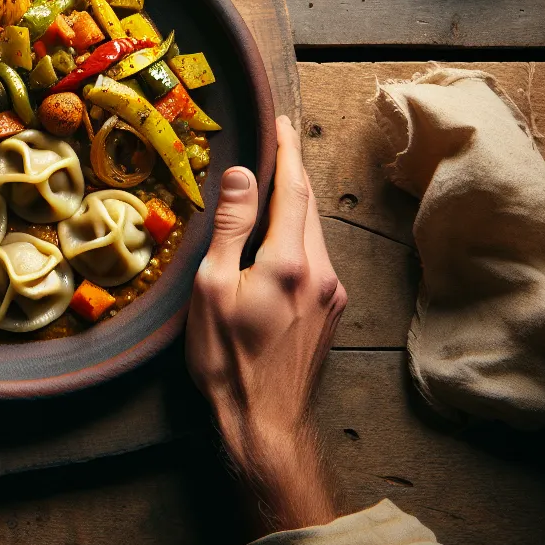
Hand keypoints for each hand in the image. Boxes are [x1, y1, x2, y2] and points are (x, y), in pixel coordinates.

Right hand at [186, 115, 346, 533]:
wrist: (265, 423)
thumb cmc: (227, 360)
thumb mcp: (212, 288)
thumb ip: (229, 228)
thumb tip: (239, 174)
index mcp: (290, 261)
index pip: (293, 188)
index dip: (286, 150)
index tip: (280, 121)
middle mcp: (322, 272)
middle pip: (308, 207)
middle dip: (292, 172)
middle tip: (275, 142)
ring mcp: (332, 294)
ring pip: (313, 233)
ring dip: (294, 206)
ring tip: (272, 185)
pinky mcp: (331, 312)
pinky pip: (315, 258)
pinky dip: (297, 236)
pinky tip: (277, 239)